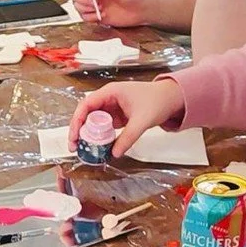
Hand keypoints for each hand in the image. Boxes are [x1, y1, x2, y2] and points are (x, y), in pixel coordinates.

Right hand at [69, 77, 185, 158]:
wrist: (172, 99)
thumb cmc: (157, 101)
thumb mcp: (142, 121)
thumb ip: (128, 137)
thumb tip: (114, 154)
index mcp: (110, 92)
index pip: (86, 105)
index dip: (77, 121)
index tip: (74, 136)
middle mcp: (107, 98)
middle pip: (86, 114)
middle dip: (78, 130)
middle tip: (75, 147)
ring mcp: (112, 107)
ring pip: (93, 121)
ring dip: (87, 134)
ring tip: (83, 149)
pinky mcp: (117, 115)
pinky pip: (103, 126)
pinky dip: (99, 136)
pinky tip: (98, 147)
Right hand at [72, 0, 149, 27]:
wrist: (140, 10)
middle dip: (83, 0)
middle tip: (94, 2)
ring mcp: (94, 5)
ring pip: (78, 7)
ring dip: (86, 9)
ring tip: (100, 8)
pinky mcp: (96, 16)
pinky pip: (85, 17)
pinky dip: (91, 17)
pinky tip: (101, 15)